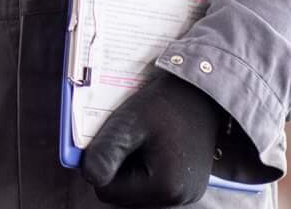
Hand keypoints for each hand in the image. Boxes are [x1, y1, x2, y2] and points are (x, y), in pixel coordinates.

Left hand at [81, 72, 222, 207]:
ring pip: (135, 190)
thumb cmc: (165, 103)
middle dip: (117, 167)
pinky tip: (153, 145)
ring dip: (130, 167)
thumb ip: (106, 151)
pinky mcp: (188, 186)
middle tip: (130, 137)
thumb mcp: (129, 122)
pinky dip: (144, 167)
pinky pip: (151, 184)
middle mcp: (181, 198)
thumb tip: (89, 176)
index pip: (108, 191)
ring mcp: (187, 194)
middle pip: (123, 194)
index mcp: (167, 187)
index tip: (115, 137)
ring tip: (143, 139)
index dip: (102, 163)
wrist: (201, 93)